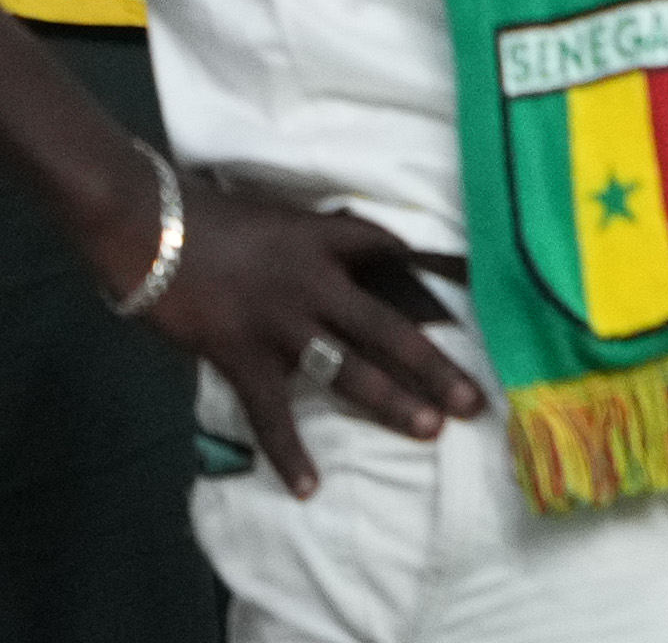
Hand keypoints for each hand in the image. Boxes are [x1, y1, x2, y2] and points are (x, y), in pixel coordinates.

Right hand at [117, 180, 481, 493]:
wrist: (150, 227)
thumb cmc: (211, 217)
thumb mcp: (282, 218)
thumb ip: (321, 242)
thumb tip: (359, 263)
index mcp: (328, 243)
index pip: (396, 253)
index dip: (438, 270)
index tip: (483, 295)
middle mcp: (317, 285)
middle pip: (388, 329)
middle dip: (434, 366)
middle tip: (472, 399)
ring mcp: (281, 324)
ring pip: (347, 370)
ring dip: (390, 402)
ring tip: (429, 429)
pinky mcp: (240, 354)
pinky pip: (271, 413)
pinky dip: (288, 452)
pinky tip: (308, 486)